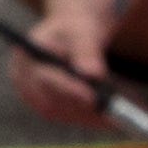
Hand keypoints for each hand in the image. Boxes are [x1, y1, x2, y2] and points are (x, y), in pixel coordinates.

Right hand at [10, 1, 126, 133]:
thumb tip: (93, 74)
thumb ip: (87, 51)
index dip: (68, 89)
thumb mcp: (84, 32)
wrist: (74, 35)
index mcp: (26, 55)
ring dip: (94, 117)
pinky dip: (94, 119)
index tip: (92, 97)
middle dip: (86, 108)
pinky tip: (116, 119)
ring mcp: (34, 96)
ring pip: (65, 114)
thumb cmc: (77, 28)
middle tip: (116, 113)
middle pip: (53, 102)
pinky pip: (72, 117)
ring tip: (123, 118)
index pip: (44, 78)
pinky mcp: (50, 108)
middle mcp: (24, 80)